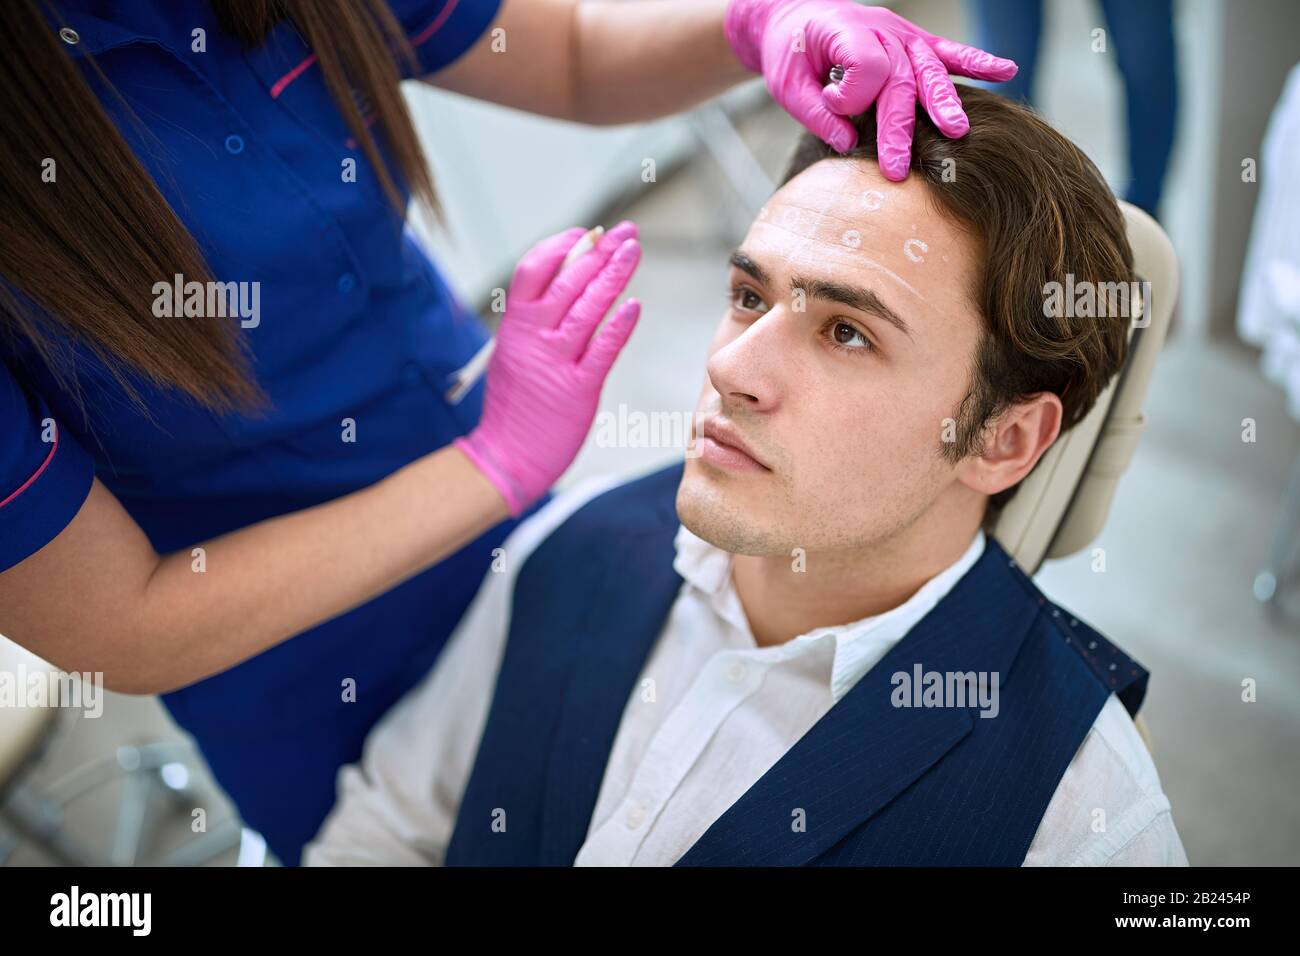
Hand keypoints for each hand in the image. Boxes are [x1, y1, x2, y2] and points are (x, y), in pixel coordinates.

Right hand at [454, 222, 641, 515]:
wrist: (505, 456)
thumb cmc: (515, 403)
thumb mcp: (514, 351)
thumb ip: (535, 319)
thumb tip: (567, 279)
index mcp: (514, 325)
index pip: (533, 268)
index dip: (562, 245)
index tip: (588, 234)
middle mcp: (533, 338)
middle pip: (568, 280)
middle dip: (600, 251)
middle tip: (626, 233)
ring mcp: (555, 363)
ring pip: (587, 309)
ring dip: (614, 276)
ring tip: (633, 252)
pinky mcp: (578, 390)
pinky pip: (602, 351)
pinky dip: (618, 326)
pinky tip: (634, 305)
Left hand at [724, 0, 1017, 179]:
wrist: (794, 17)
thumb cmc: (790, 53)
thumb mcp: (787, 84)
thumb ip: (816, 113)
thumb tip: (848, 144)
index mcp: (845, 30)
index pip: (866, 66)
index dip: (850, 95)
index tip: (831, 103)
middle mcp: (881, 29)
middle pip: (899, 80)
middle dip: (899, 128)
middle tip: (898, 170)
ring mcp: (902, 34)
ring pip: (929, 70)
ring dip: (943, 102)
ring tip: (957, 131)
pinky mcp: (914, 41)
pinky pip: (948, 51)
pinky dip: (977, 62)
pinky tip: (1007, 71)